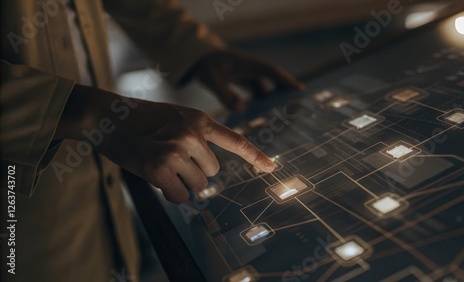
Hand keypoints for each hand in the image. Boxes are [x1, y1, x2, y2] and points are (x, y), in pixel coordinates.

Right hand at [56, 85, 275, 202]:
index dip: (255, 155)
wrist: (106, 115)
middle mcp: (192, 134)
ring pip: (196, 185)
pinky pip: (179, 195)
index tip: (271, 167)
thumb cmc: (138, 119)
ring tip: (159, 164)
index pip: (235, 139)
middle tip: (168, 157)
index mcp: (198, 120)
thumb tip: (206, 169)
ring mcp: (177, 150)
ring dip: (180, 182)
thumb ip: (194, 135)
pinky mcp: (161, 167)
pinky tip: (153, 176)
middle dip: (192, 171)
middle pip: (211, 172)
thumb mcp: (173, 117)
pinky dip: (169, 192)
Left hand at [190, 49, 303, 111]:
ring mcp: (250, 75)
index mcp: (248, 64)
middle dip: (286, 92)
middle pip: (274, 80)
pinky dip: (263, 103)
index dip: (286, 80)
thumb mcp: (212, 80)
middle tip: (298, 107)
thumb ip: (225, 94)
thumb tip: (241, 108)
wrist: (198, 58)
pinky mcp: (246, 82)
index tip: (299, 89)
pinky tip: (264, 118)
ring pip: (267, 89)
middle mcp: (253, 69)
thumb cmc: (206, 66)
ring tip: (284, 117)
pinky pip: (259, 93)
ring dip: (274, 100)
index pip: (272, 71)